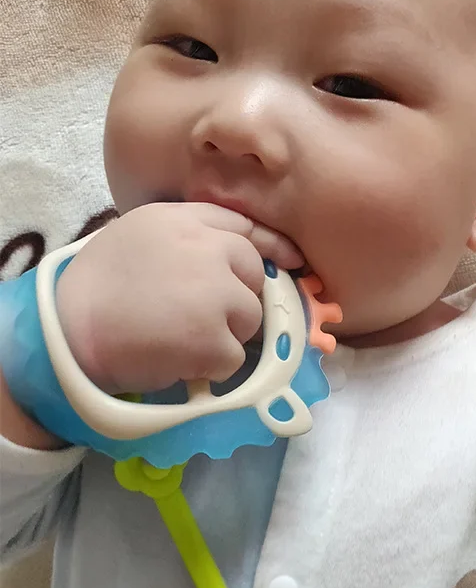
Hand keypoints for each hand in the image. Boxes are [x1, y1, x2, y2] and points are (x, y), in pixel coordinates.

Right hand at [56, 202, 298, 394]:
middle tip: (194, 315)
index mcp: (187, 222)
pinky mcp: (216, 339)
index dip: (274, 248)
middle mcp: (209, 250)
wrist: (70, 331)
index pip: (246, 230)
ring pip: (250, 320)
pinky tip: (177, 356)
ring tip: (180, 336)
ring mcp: (217, 296)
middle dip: (236, 300)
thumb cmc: (100, 285)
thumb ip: (190, 234)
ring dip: (225, 334)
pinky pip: (234, 357)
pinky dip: (211, 366)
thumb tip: (239, 250)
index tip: (294, 261)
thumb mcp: (141, 233)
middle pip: (255, 278)